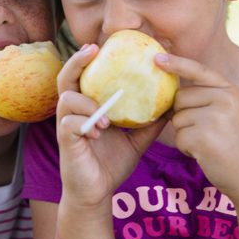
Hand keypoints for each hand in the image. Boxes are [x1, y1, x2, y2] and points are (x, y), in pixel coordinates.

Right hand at [56, 44, 165, 207]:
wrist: (97, 193)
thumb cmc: (111, 164)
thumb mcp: (136, 141)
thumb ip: (150, 123)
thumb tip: (173, 106)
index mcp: (87, 106)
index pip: (83, 76)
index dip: (87, 58)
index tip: (100, 45)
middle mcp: (73, 112)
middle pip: (65, 78)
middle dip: (76, 61)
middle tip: (92, 50)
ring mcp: (66, 126)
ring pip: (67, 99)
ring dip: (87, 103)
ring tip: (107, 119)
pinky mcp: (65, 141)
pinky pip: (69, 124)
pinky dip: (85, 123)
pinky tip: (100, 132)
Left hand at [154, 53, 238, 195]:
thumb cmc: (238, 146)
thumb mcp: (232, 113)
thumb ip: (210, 98)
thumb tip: (175, 93)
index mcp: (230, 91)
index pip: (199, 70)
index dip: (177, 63)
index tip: (157, 58)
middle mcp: (224, 100)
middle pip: (180, 98)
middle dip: (183, 115)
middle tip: (204, 132)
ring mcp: (213, 118)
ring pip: (177, 119)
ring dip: (186, 135)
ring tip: (209, 144)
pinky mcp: (202, 137)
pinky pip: (179, 138)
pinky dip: (187, 149)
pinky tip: (205, 154)